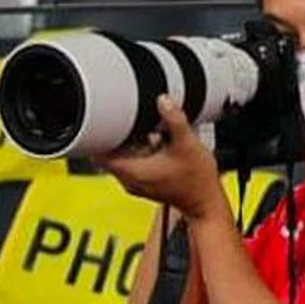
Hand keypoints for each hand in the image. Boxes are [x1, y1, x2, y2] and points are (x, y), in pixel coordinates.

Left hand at [94, 95, 225, 222]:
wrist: (206, 202)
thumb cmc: (197, 181)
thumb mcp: (187, 143)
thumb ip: (174, 119)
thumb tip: (163, 101)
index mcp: (133, 172)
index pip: (99, 154)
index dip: (99, 135)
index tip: (105, 121)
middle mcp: (130, 181)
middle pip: (110, 154)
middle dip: (119, 136)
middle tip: (134, 123)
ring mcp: (136, 184)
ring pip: (122, 159)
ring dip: (131, 145)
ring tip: (151, 136)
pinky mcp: (145, 184)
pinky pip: (133, 165)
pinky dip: (140, 154)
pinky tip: (158, 147)